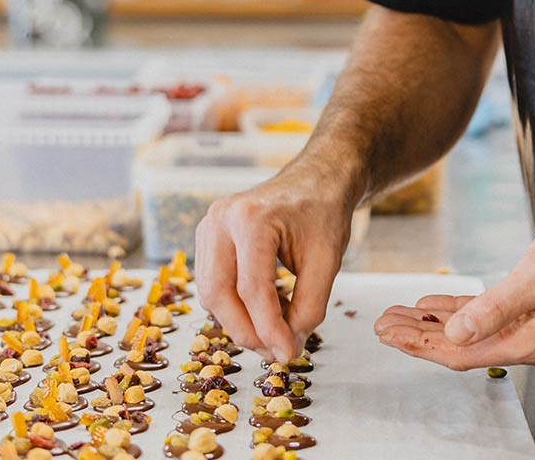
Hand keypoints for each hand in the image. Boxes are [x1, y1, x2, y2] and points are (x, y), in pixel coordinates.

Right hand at [194, 159, 360, 364]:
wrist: (316, 179)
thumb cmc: (324, 213)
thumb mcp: (327, 261)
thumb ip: (309, 308)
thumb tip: (287, 348)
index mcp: (251, 219)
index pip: (253, 289)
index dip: (269, 330)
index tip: (289, 355)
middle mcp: (220, 219)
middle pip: (219, 294)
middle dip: (246, 331)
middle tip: (277, 352)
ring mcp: (208, 226)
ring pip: (209, 293)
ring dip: (238, 321)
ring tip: (273, 332)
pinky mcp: (207, 237)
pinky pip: (212, 283)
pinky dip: (233, 305)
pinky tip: (262, 311)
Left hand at [373, 198, 534, 368]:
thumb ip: (494, 308)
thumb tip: (453, 334)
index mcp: (531, 342)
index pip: (461, 353)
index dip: (420, 344)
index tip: (387, 332)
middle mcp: (532, 344)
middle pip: (462, 348)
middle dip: (419, 335)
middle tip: (381, 323)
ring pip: (473, 333)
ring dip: (434, 323)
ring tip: (398, 314)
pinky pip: (489, 318)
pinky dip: (461, 312)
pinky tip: (436, 304)